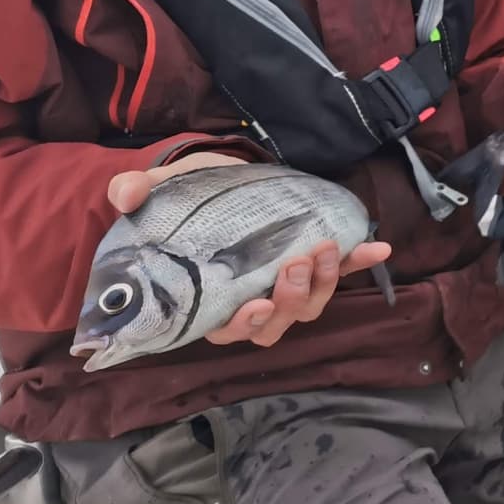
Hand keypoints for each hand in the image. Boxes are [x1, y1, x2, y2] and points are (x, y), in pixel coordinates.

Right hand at [109, 151, 393, 348]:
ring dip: (324, 283)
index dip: (244, 324)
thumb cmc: (185, 198)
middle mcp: (249, 298)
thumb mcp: (159, 191)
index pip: (224, 327)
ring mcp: (283, 282)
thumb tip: (125, 194)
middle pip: (276, 324)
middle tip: (295, 264)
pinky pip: (341, 270)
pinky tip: (378, 248)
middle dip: (291, 301)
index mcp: (208, 295)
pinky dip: (360, 262)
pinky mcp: (312, 259)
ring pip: (308, 306)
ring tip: (325, 249)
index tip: (258, 305)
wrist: (219, 176)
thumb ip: (137, 193)